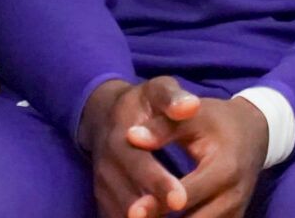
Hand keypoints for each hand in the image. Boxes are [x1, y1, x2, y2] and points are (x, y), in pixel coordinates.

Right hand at [79, 77, 193, 217]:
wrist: (107, 114)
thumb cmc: (143, 102)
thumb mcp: (157, 90)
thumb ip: (172, 98)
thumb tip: (190, 105)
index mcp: (120, 138)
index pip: (139, 164)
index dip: (158, 183)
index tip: (180, 199)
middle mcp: (107, 166)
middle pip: (128, 196)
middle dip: (151, 211)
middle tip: (177, 212)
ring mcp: (104, 185)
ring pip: (121, 212)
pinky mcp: (105, 199)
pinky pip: (116, 215)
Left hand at [129, 92, 270, 217]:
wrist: (254, 132)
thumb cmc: (218, 121)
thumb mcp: (193, 116)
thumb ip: (163, 128)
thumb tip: (131, 137)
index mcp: (225, 168)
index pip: (186, 196)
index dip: (157, 205)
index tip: (133, 210)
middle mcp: (233, 196)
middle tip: (134, 216)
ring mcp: (235, 212)